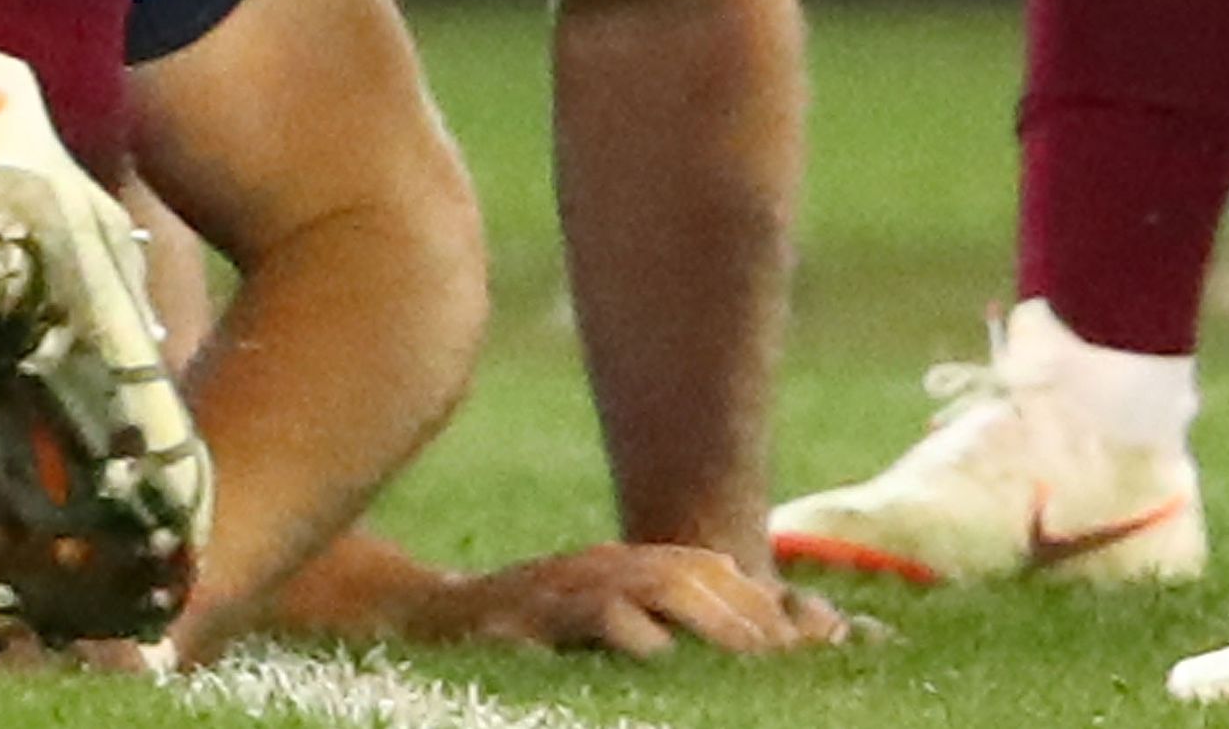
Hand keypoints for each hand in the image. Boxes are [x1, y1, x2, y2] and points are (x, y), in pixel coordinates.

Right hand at [412, 544, 851, 656]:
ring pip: (654, 584)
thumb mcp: (592, 627)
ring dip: (710, 620)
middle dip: (747, 614)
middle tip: (790, 662)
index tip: (809, 647)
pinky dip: (630, 632)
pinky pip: (590, 614)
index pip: (706, 570)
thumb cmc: (518, 638)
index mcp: (617, 567)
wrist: (419, 622)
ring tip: (752, 658)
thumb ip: (658, 630)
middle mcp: (597, 566)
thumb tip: (743, 630)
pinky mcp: (527, 617)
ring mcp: (561, 586)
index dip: (759, 604)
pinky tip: (661, 655)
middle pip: (691, 573)